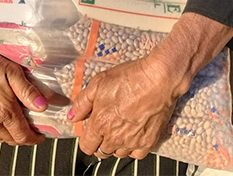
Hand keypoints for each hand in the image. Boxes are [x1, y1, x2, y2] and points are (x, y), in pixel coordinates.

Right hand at [0, 42, 47, 145]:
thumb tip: (43, 106)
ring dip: (9, 136)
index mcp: (4, 111)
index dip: (34, 139)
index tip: (40, 136)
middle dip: (23, 138)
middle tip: (31, 130)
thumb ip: (29, 92)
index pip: (22, 136)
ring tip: (16, 127)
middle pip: (10, 140)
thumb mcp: (14, 73)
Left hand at [69, 56, 183, 158]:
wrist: (160, 79)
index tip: (92, 131)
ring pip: (119, 154)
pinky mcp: (149, 141)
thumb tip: (73, 116)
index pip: (86, 146)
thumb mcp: (99, 83)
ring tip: (123, 130)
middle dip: (102, 142)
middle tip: (109, 127)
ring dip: (118, 145)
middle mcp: (115, 137)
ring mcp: (133, 141)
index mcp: (100, 124)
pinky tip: (136, 135)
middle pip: (102, 152)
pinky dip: (135, 148)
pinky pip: (137, 154)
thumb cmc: (131, 78)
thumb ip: (82, 103)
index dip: (87, 138)